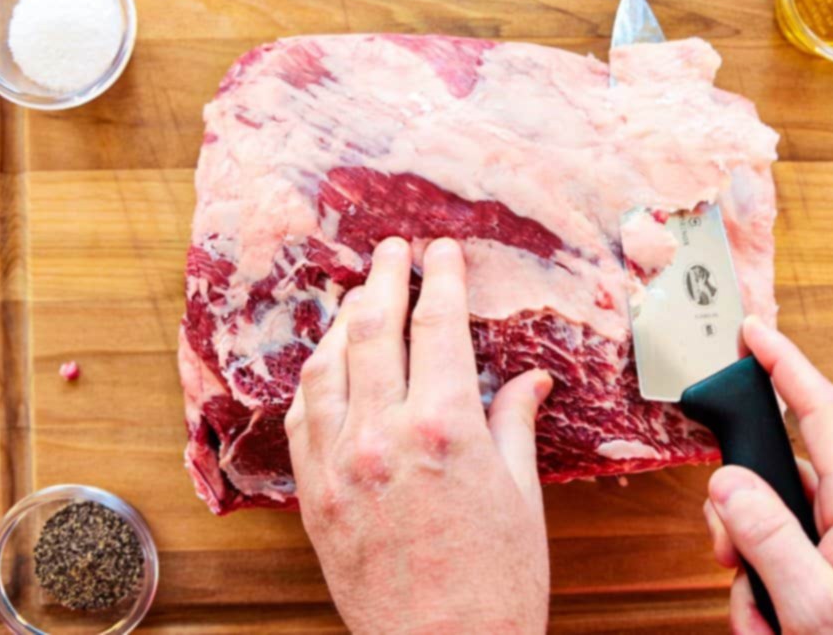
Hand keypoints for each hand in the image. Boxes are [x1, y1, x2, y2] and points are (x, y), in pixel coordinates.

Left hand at [285, 237, 552, 634]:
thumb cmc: (498, 582)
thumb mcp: (521, 496)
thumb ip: (513, 423)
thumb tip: (530, 380)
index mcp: (444, 427)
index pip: (436, 325)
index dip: (440, 278)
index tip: (441, 251)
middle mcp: (382, 434)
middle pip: (373, 330)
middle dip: (384, 279)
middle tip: (392, 250)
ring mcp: (339, 465)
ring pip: (326, 367)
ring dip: (340, 322)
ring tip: (356, 297)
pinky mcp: (313, 497)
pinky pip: (302, 420)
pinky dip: (312, 381)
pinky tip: (325, 366)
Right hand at [703, 317, 832, 633]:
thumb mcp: (813, 603)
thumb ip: (767, 537)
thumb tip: (726, 481)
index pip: (819, 413)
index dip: (785, 364)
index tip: (754, 330)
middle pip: (773, 483)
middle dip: (738, 522)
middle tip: (730, 562)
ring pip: (766, 532)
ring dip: (751, 578)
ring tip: (769, 623)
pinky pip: (780, 567)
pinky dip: (765, 599)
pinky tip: (776, 630)